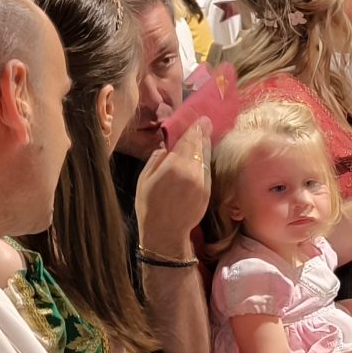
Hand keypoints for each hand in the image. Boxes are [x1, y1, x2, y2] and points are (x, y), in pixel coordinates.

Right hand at [135, 119, 212, 252]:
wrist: (165, 233)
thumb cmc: (149, 206)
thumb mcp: (144, 179)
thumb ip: (156, 159)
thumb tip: (166, 146)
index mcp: (173, 166)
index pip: (186, 141)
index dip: (193, 129)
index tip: (198, 119)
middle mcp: (190, 171)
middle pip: (198, 147)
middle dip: (202, 133)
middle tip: (206, 121)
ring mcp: (201, 181)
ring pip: (205, 157)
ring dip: (206, 145)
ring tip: (206, 135)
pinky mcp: (207, 191)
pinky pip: (207, 170)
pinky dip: (206, 160)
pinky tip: (204, 155)